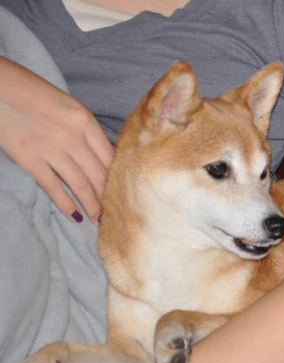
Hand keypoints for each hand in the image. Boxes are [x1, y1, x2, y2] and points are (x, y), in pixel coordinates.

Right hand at [0, 57, 112, 224]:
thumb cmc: (32, 92)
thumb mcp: (68, 106)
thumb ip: (85, 129)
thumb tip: (101, 156)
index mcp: (85, 120)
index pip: (111, 156)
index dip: (119, 178)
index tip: (125, 193)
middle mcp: (73, 136)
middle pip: (98, 173)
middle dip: (109, 197)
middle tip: (116, 214)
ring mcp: (51, 148)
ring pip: (80, 184)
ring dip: (92, 205)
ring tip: (100, 221)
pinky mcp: (29, 158)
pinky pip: (53, 186)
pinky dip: (66, 204)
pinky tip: (76, 216)